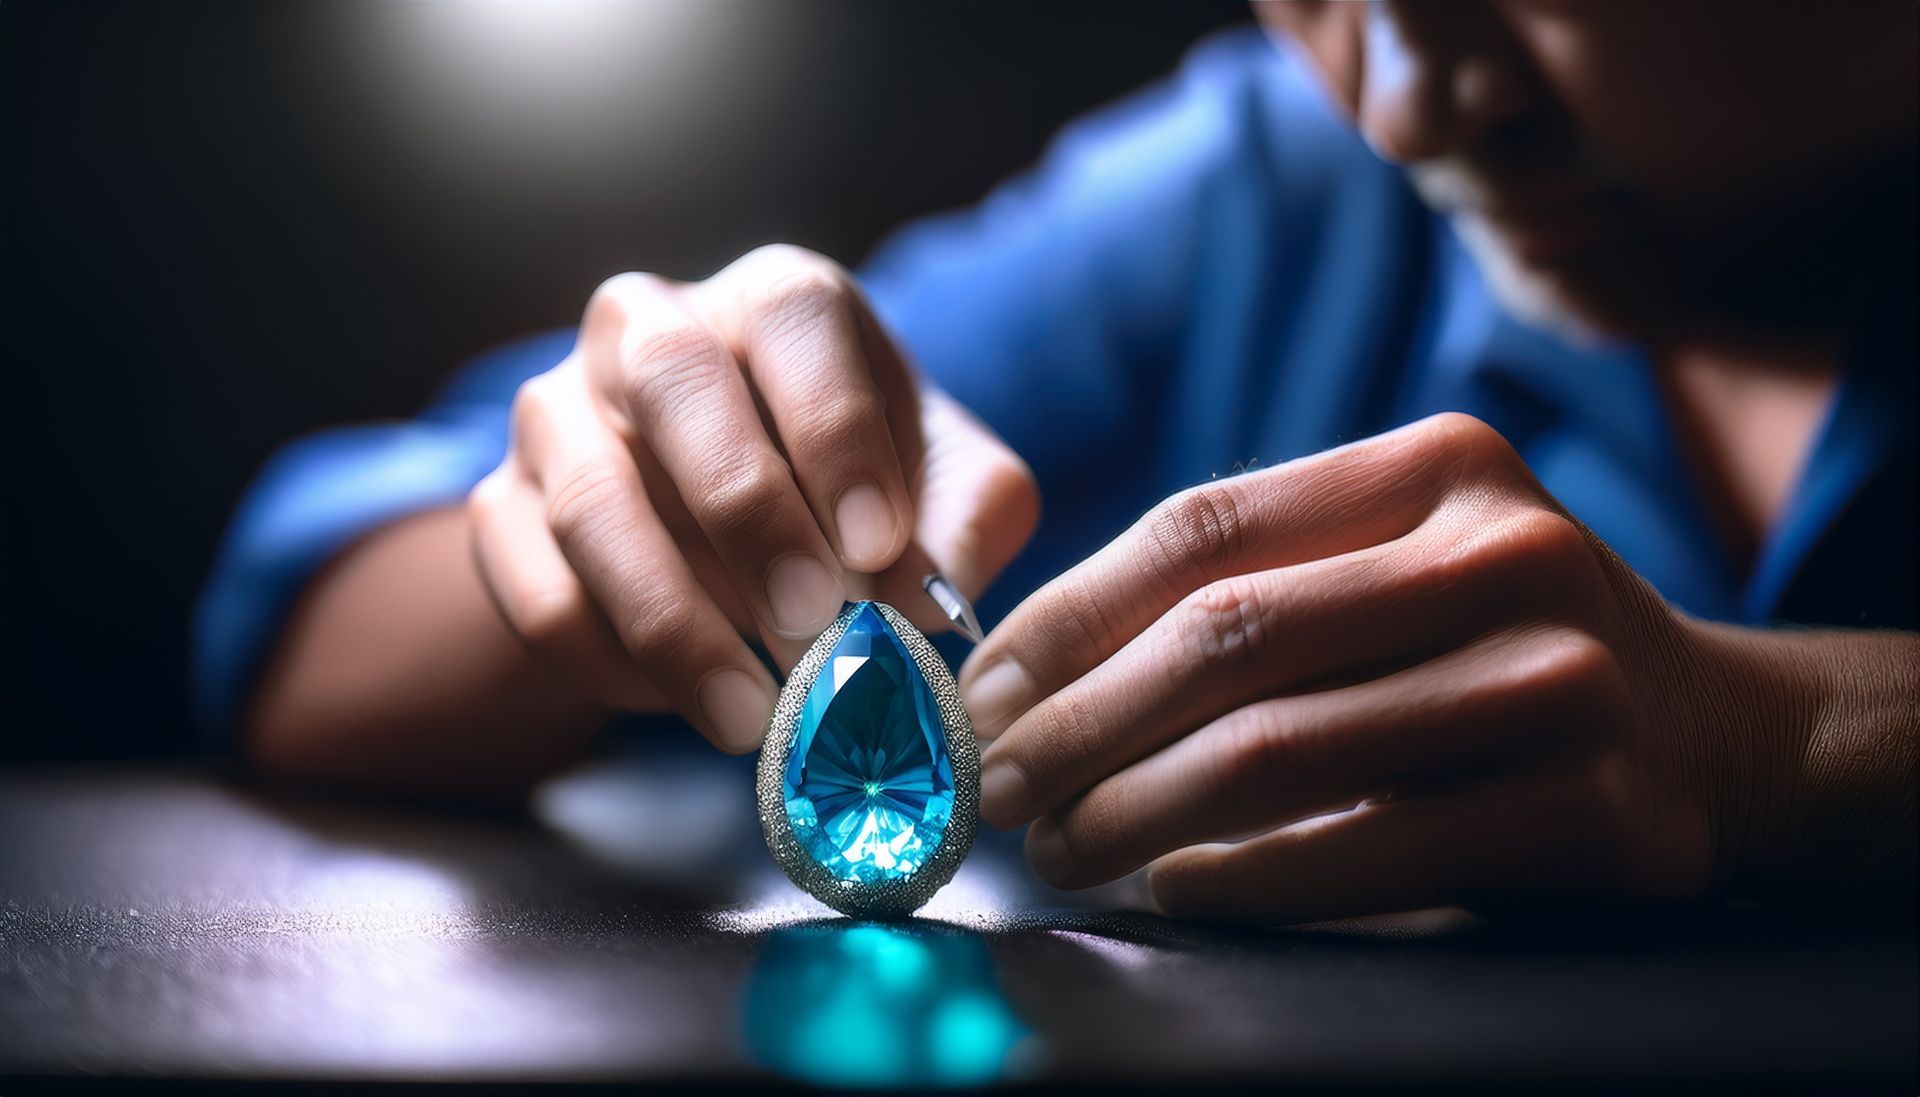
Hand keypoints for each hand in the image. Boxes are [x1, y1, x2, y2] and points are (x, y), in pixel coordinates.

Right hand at [469, 246, 1038, 752]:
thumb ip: (966, 519)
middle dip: (744, 507)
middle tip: (809, 617)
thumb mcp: (940, 482)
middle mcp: (647, 325)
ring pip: (590, 502)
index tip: (877, 544)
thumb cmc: (857, 483)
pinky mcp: (501, 509)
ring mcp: (558, 413)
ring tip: (751, 712)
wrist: (731, 522)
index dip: (836, 430)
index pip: (793, 319)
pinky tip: (691, 703)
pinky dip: (618, 662)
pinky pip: (542, 593)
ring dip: (674, 619)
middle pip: (669, 380)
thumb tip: (935, 598)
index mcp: (773, 297)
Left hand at [961, 412, 1760, 922]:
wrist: (1713, 731)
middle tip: (1000, 788)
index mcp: (1436, 463)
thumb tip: (1030, 670)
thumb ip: (1256, 584)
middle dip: (1080, 726)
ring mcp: (1557, 678)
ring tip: (1064, 846)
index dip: (1068, 615)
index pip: (1201, 526)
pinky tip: (1173, 888)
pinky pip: (1362, 852)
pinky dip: (1241, 878)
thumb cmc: (1495, 646)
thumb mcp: (1398, 562)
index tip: (983, 691)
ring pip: (1274, 748)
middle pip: (1225, 635)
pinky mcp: (1590, 809)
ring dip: (1134, 812)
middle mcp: (1505, 549)